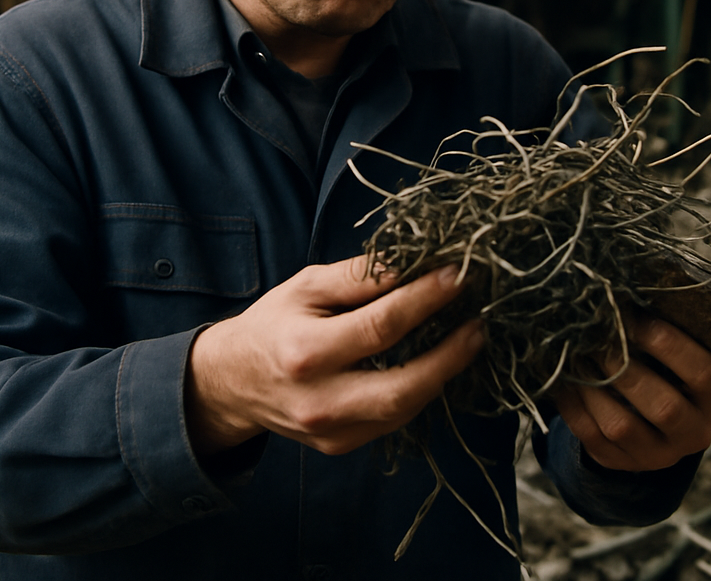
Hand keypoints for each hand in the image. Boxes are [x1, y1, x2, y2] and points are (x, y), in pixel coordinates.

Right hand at [185, 256, 483, 456]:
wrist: (231, 383)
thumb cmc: (272, 324)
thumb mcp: (306, 287)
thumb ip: (357, 277)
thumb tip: (411, 264)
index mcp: (305, 351)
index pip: (381, 325)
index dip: (425, 300)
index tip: (457, 276)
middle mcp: (319, 400)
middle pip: (403, 386)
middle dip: (450, 354)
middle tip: (478, 323)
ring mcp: (331, 432)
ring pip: (404, 410)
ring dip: (443, 374)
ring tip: (468, 339)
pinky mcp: (341, 446)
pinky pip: (393, 422)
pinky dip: (420, 392)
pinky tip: (437, 364)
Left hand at [553, 317, 710, 471]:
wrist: (655, 420)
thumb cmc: (669, 369)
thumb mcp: (683, 352)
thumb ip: (665, 330)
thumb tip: (625, 292)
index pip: (703, 372)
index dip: (668, 344)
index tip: (634, 317)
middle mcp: (696, 434)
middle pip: (664, 407)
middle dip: (626, 368)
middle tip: (599, 337)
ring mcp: (659, 455)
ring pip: (622, 425)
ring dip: (593, 385)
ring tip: (576, 353)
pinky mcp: (622, 462)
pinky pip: (592, 436)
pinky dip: (573, 403)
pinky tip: (563, 377)